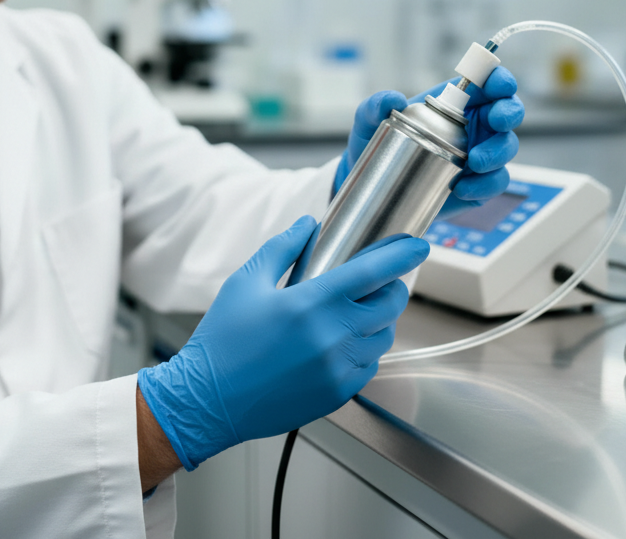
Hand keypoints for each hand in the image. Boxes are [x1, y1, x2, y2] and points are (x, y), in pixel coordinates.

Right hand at [136, 216, 428, 469]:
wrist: (207, 401)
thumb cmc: (222, 342)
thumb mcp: (246, 282)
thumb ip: (283, 247)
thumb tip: (308, 225)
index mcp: (311, 303)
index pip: (374, 271)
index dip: (403, 255)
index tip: (418, 246)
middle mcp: (332, 337)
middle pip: (390, 304)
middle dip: (393, 287)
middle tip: (380, 281)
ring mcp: (338, 369)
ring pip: (384, 336)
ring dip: (379, 320)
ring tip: (356, 313)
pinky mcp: (337, 394)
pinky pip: (368, 365)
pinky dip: (365, 350)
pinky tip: (341, 343)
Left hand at [334, 68, 522, 218]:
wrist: (377, 185)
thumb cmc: (379, 143)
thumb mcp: (369, 119)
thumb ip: (376, 104)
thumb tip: (394, 100)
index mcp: (456, 102)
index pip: (488, 82)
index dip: (500, 79)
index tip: (499, 86)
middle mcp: (474, 125)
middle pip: (508, 112)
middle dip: (509, 113)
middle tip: (496, 121)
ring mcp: (480, 154)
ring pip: (507, 147)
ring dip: (498, 153)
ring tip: (474, 162)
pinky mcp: (478, 183)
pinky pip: (495, 182)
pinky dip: (485, 185)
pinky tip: (462, 188)